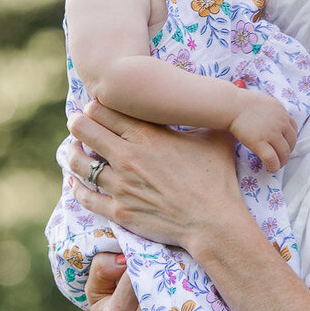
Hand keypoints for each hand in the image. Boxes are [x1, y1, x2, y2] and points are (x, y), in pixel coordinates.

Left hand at [67, 100, 240, 249]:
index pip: (104, 109)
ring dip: (73, 153)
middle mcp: (127, 156)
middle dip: (79, 123)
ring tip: (74, 150)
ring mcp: (120, 185)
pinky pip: (84, 196)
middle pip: (84, 129)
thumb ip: (213, 114)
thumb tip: (236, 87)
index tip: (98, 107)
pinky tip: (77, 182)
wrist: (214, 223)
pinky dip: (77, 187)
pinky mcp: (118, 210)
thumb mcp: (216, 138)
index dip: (97, 105)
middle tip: (80, 124)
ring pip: (78, 162)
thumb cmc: (217, 179)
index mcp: (147, 135)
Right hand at [228, 83, 297, 172]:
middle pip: (291, 142)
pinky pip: (272, 159)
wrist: (231, 106)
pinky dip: (274, 166)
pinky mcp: (260, 143)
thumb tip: (274, 121)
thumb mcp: (266, 103)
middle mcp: (281, 123)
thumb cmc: (242, 103)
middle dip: (288, 151)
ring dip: (282, 161)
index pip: (293, 129)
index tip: (286, 144)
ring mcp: (271, 133)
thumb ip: (273, 112)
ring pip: (284, 153)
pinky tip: (271, 169)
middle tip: (282, 157)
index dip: (290, 139)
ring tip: (277, 165)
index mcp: (282, 112)